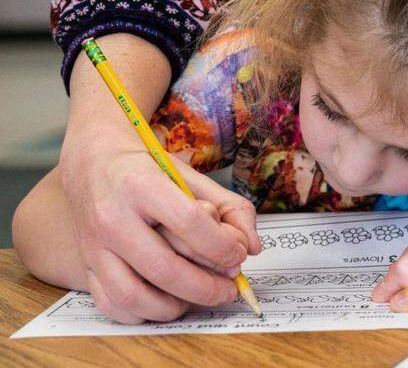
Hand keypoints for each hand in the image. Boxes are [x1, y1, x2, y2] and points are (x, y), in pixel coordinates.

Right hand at [61, 134, 260, 323]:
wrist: (95, 162)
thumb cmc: (148, 169)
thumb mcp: (192, 176)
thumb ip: (230, 207)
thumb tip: (252, 247)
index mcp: (141, 185)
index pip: (188, 222)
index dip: (220, 245)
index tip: (238, 256)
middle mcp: (112, 216)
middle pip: (162, 267)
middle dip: (204, 287)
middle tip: (229, 289)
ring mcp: (94, 245)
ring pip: (133, 294)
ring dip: (175, 307)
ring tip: (199, 299)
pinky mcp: (86, 265)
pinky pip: (111, 304)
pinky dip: (143, 314)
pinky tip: (167, 302)